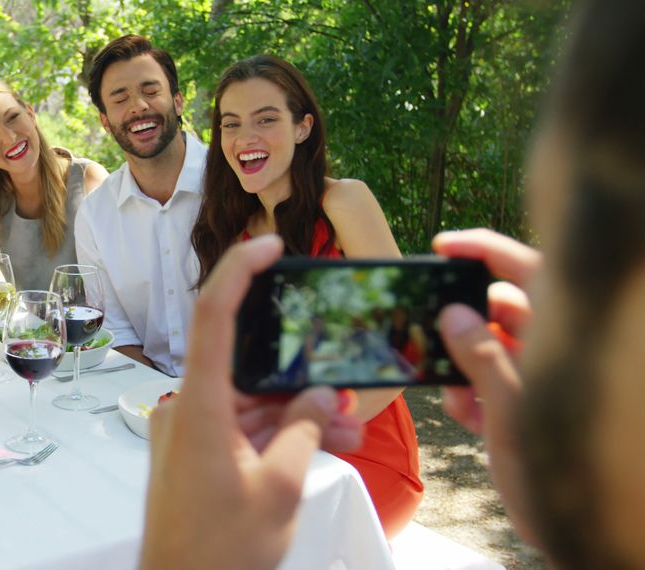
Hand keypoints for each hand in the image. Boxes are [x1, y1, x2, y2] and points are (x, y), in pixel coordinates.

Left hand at [140, 235, 362, 569]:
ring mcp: (189, 433)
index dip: (239, 270)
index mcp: (200, 407)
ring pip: (248, 400)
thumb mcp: (280, 488)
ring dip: (294, 410)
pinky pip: (239, 426)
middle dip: (297, 372)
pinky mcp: (194, 453)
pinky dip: (275, 431)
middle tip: (341, 385)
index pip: (213, 315)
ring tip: (345, 429)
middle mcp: (187, 410)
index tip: (269, 245)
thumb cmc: (219, 551)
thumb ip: (304, 430)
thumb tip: (318, 396)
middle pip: (244, 364)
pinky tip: (319, 442)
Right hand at [433, 228, 540, 544]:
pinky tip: (469, 416)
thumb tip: (453, 314)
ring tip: (457, 394)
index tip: (443, 247)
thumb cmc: (570, 470)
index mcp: (569, 335)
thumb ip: (485, 357)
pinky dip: (469, 394)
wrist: (582, 531)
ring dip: (462, 365)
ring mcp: (541, 375)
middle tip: (432, 335)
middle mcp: (557, 348)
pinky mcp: (525, 402)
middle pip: (500, 308)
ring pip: (487, 345)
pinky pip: (487, 380)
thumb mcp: (516, 410)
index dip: (486, 251)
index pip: (530, 270)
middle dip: (463, 322)